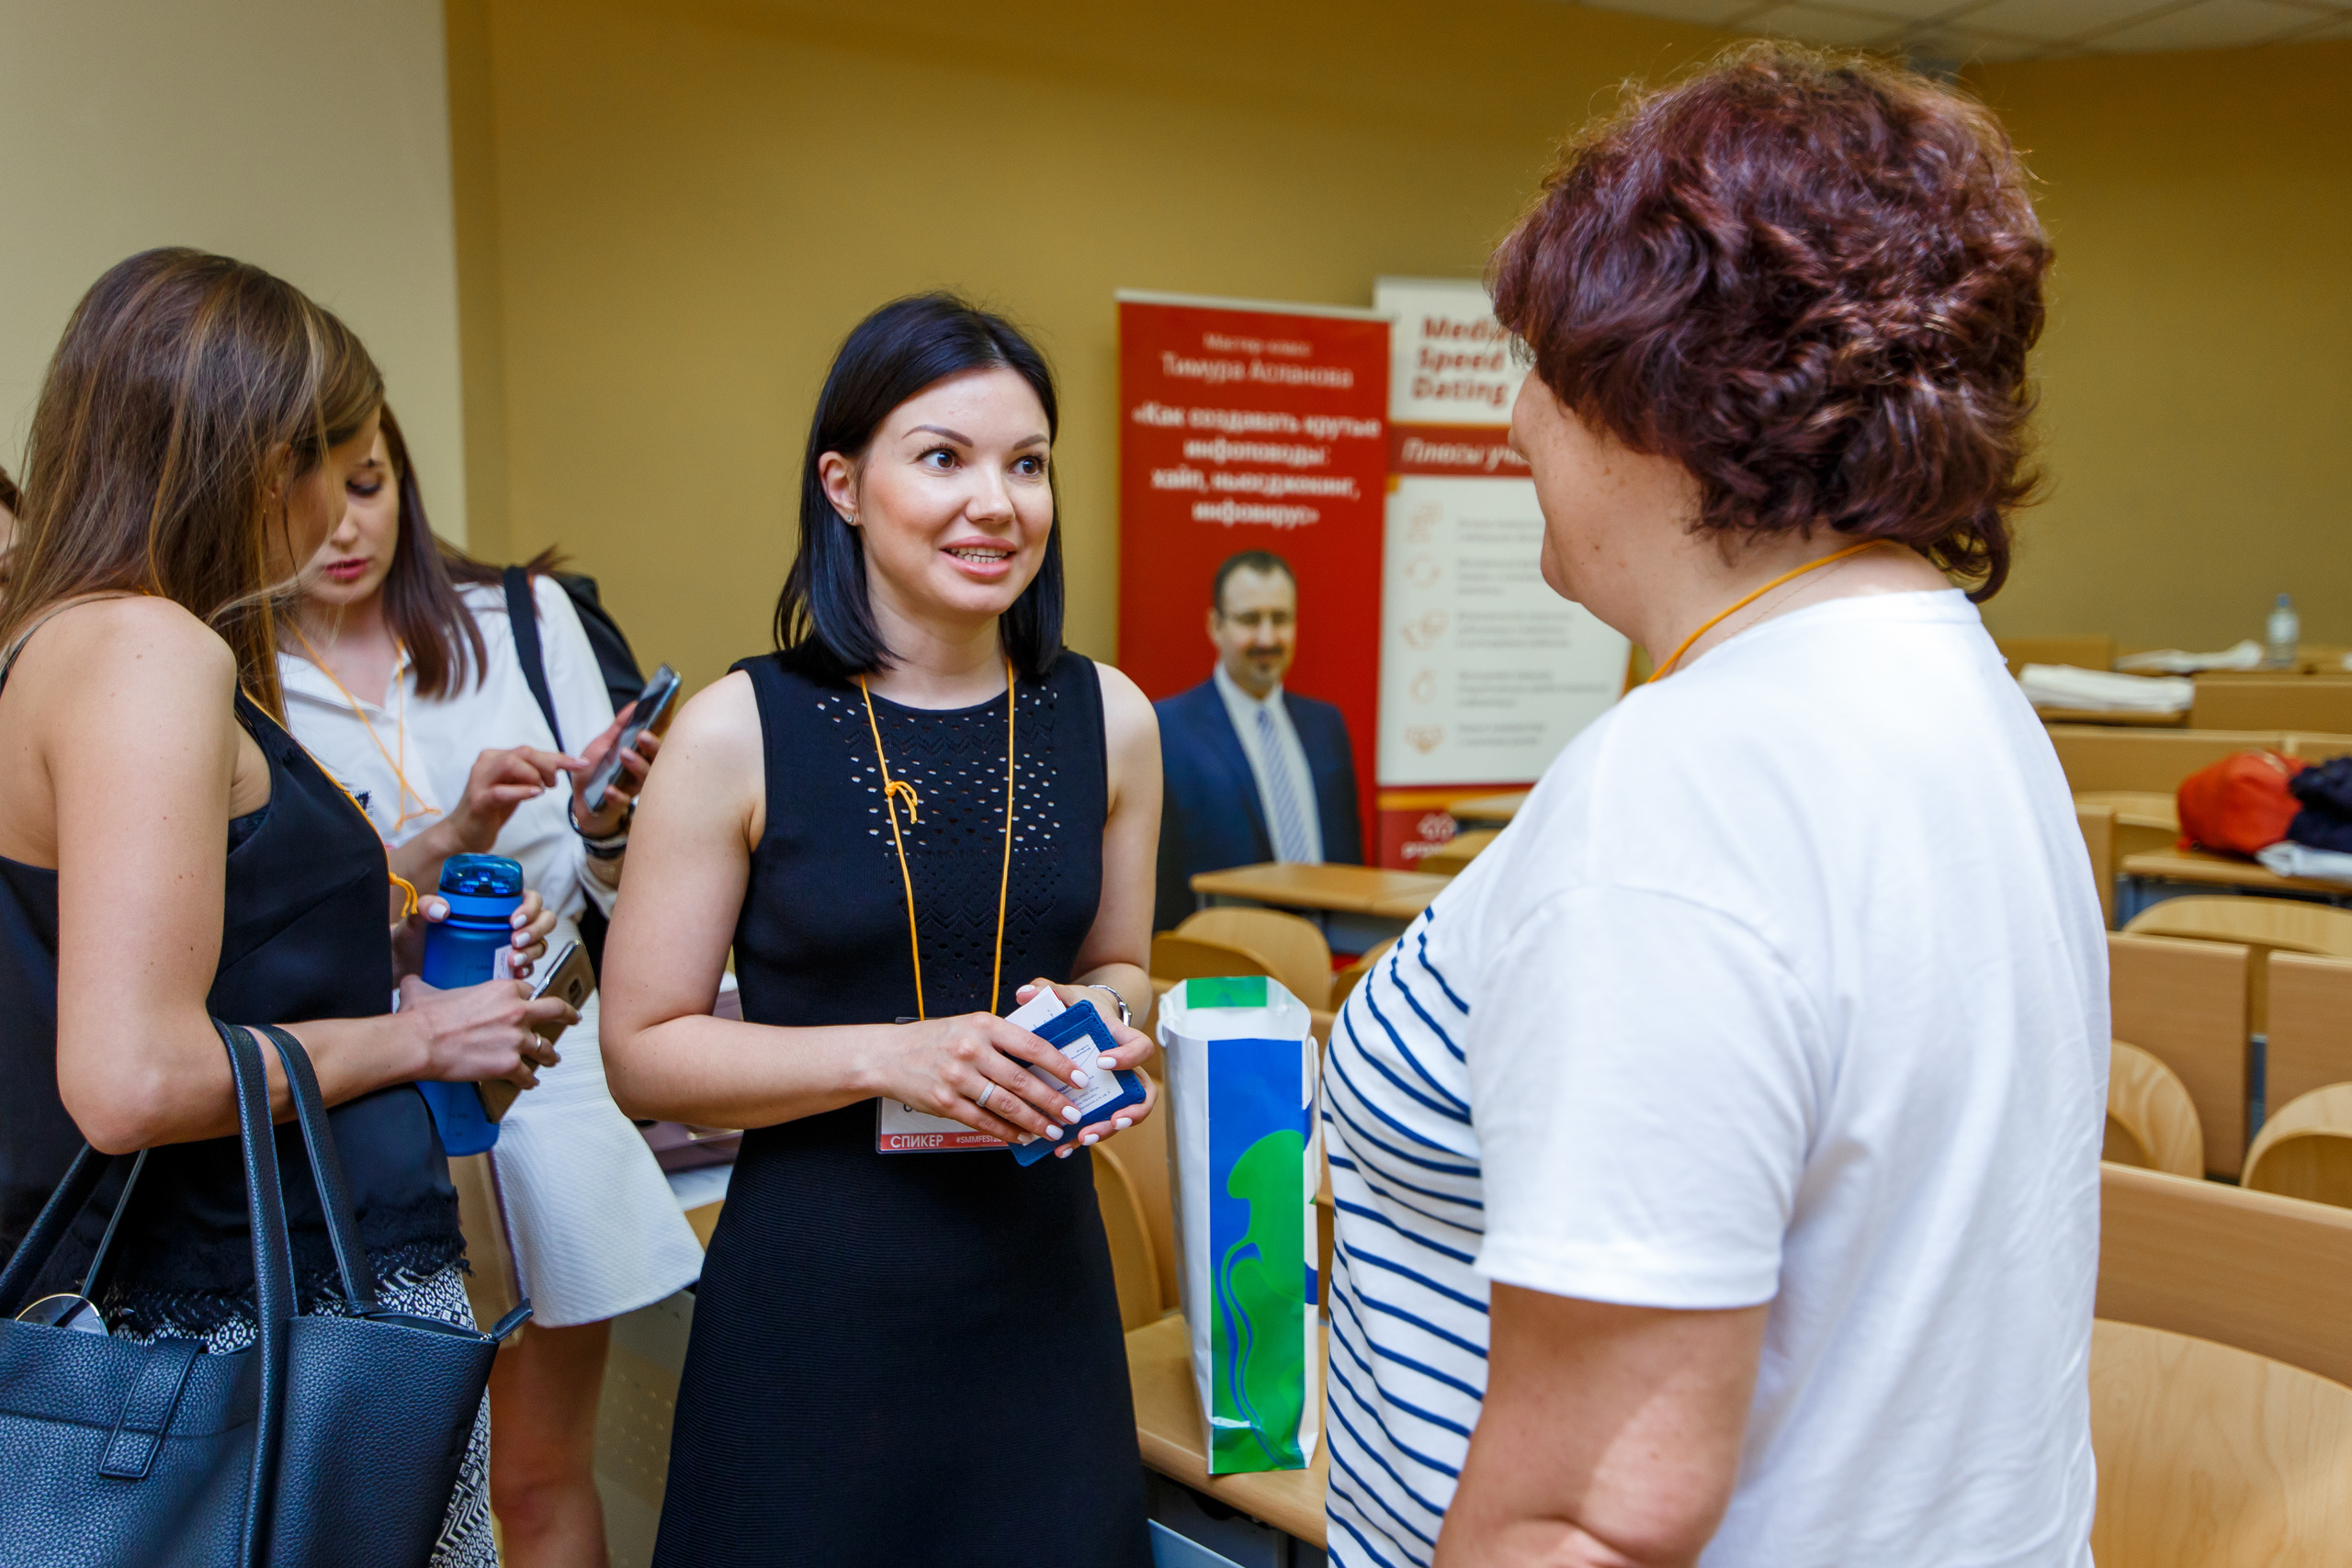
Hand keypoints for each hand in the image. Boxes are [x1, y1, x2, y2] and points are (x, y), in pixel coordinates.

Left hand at [391, 888, 557, 981]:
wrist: (406, 968)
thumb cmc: (413, 940)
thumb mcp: (416, 920)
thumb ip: (424, 907)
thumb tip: (441, 909)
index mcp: (492, 905)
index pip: (527, 898)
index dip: (530, 907)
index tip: (514, 920)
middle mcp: (505, 924)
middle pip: (542, 920)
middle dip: (536, 931)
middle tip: (515, 941)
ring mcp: (507, 946)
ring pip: (539, 944)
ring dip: (533, 952)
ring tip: (512, 962)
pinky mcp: (503, 968)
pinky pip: (528, 967)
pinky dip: (526, 970)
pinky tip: (515, 973)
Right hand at [398, 973, 577, 1088]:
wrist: (419, 1042)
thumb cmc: (423, 1018)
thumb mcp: (425, 989)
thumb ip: (426, 983)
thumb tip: (412, 982)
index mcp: (503, 990)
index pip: (529, 991)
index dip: (530, 999)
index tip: (533, 1003)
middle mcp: (516, 1012)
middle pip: (555, 1011)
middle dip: (568, 1015)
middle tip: (574, 1018)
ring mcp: (516, 1040)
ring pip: (545, 1048)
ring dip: (549, 1055)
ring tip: (551, 1059)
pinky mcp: (509, 1065)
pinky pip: (527, 1075)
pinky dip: (529, 1081)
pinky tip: (529, 1083)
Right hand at [443, 745, 578, 853]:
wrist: (465, 833)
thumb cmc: (493, 809)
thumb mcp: (517, 787)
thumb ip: (534, 774)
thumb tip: (562, 764)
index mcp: (496, 756)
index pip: (532, 751)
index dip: (559, 757)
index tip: (581, 764)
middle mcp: (486, 763)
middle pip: (523, 752)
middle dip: (548, 765)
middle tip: (553, 784)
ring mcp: (480, 781)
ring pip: (510, 764)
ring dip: (534, 776)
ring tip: (541, 790)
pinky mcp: (478, 800)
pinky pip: (500, 791)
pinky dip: (521, 791)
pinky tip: (535, 795)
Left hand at [568, 702, 660, 839]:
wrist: (582, 801)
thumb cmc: (596, 770)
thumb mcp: (603, 744)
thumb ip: (618, 727)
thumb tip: (634, 705)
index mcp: (640, 754)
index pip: (655, 741)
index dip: (661, 729)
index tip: (662, 715)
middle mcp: (643, 770)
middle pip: (657, 759)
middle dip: (652, 746)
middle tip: (642, 735)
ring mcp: (634, 788)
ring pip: (645, 779)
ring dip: (636, 766)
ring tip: (624, 754)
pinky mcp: (621, 804)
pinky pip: (624, 800)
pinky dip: (617, 795)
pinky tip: (609, 789)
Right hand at [869, 1010, 1097, 1146]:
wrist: (889, 1056)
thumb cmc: (937, 1039)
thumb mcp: (970, 1025)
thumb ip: (1003, 1038)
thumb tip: (1046, 1058)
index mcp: (983, 1025)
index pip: (1031, 1046)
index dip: (1059, 1065)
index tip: (1079, 1080)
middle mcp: (971, 1050)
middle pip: (1022, 1081)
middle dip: (1052, 1101)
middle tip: (1072, 1114)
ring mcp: (956, 1078)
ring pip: (1005, 1105)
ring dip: (1034, 1121)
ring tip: (1052, 1131)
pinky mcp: (944, 1102)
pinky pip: (983, 1121)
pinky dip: (1006, 1131)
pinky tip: (1021, 1136)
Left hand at [1011, 977, 1159, 1159]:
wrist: (1088, 1017)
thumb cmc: (1080, 1007)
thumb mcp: (1067, 994)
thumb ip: (1047, 989)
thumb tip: (1023, 993)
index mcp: (1121, 1038)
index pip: (1140, 1048)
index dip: (1127, 1058)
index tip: (1103, 1062)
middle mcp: (1126, 1067)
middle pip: (1142, 1094)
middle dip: (1129, 1111)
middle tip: (1110, 1120)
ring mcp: (1116, 1087)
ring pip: (1124, 1114)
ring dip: (1106, 1130)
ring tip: (1082, 1140)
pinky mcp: (1101, 1100)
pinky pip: (1101, 1123)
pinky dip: (1084, 1137)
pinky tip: (1062, 1148)